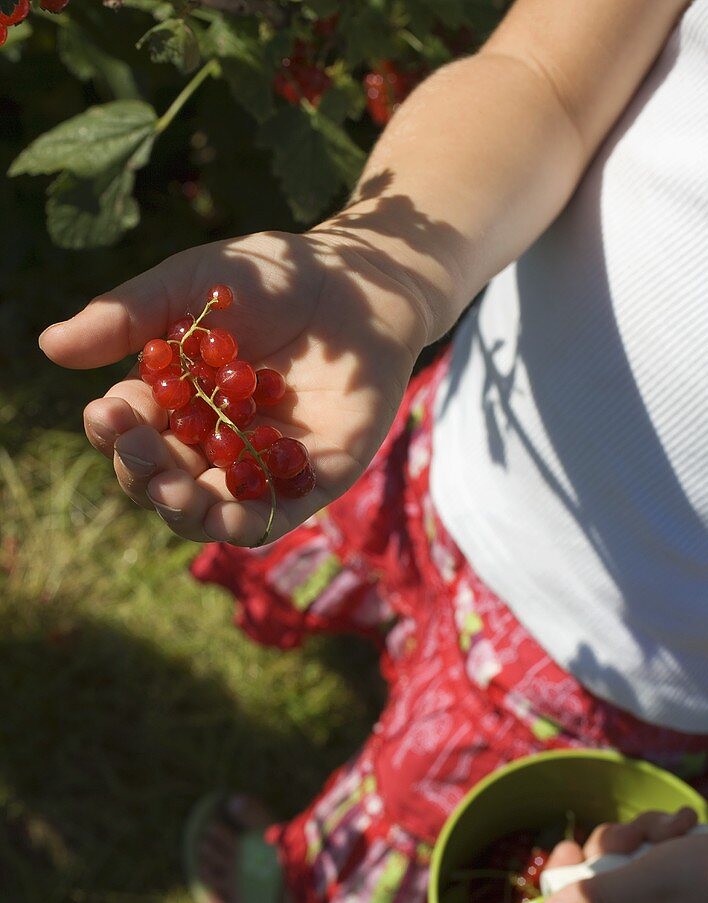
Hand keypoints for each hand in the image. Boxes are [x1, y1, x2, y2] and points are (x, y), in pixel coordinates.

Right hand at [39, 223, 430, 544]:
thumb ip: (128, 315)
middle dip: (143, 471)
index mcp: (175, 403)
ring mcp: (261, 465)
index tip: (108, 410)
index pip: (131, 433)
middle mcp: (211, 442)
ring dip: (184, 509)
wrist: (358, 278)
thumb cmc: (271, 275)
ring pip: (210, 511)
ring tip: (172, 490)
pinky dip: (248, 523)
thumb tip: (50, 347)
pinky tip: (229, 517)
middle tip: (139, 448)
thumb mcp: (189, 285)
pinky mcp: (312, 478)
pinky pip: (274, 514)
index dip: (113, 431)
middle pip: (162, 480)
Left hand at [541, 809, 707, 902]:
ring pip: (623, 847)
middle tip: (638, 839)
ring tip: (675, 829)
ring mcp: (658, 889)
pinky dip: (666, 826)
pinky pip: (649, 838)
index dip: (564, 876)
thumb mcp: (649, 885)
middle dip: (615, 843)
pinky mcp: (675, 865)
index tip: (571, 846)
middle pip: (595, 871)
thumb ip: (598, 901)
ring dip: (645, 829)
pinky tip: (688, 824)